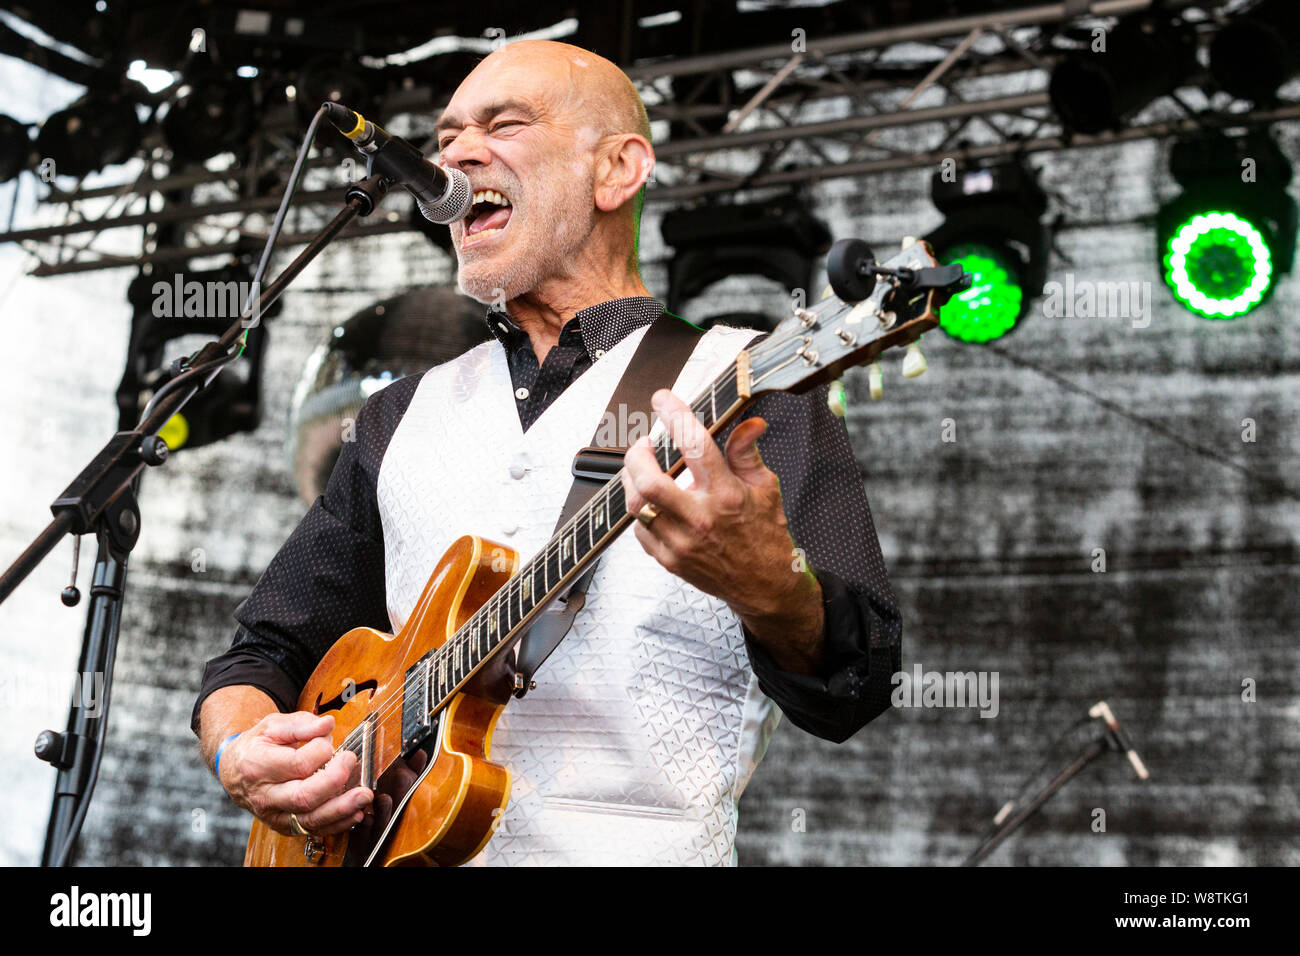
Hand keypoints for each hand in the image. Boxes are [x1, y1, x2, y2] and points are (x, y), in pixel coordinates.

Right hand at [221, 711, 372, 836]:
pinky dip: (337, 824)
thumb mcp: (273, 726)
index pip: (297, 765)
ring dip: (341, 809)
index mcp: (258, 766)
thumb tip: (328, 724)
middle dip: (334, 781)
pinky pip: (313, 830)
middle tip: (350, 761)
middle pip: (304, 797)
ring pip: (310, 819)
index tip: (328, 741)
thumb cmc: (257, 746)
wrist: (235, 771)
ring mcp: (274, 814)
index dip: (320, 752)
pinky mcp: (285, 826)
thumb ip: (301, 724)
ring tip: (364, 796)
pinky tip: (355, 813)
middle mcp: (264, 795)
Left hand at [620, 389, 823, 671]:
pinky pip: (640, 530)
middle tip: (643, 444)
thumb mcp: (765, 488)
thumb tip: (750, 423)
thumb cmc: (766, 536)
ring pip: (637, 505)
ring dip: (632, 480)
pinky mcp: (670, 560)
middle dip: (637, 454)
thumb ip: (747, 453)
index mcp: (726, 496)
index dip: (675, 416)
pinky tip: (651, 502)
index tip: (664, 399)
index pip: (695, 445)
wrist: (766, 586)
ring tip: (641, 469)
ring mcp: (681, 543)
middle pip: (649, 481)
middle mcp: (700, 519)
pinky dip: (641, 510)